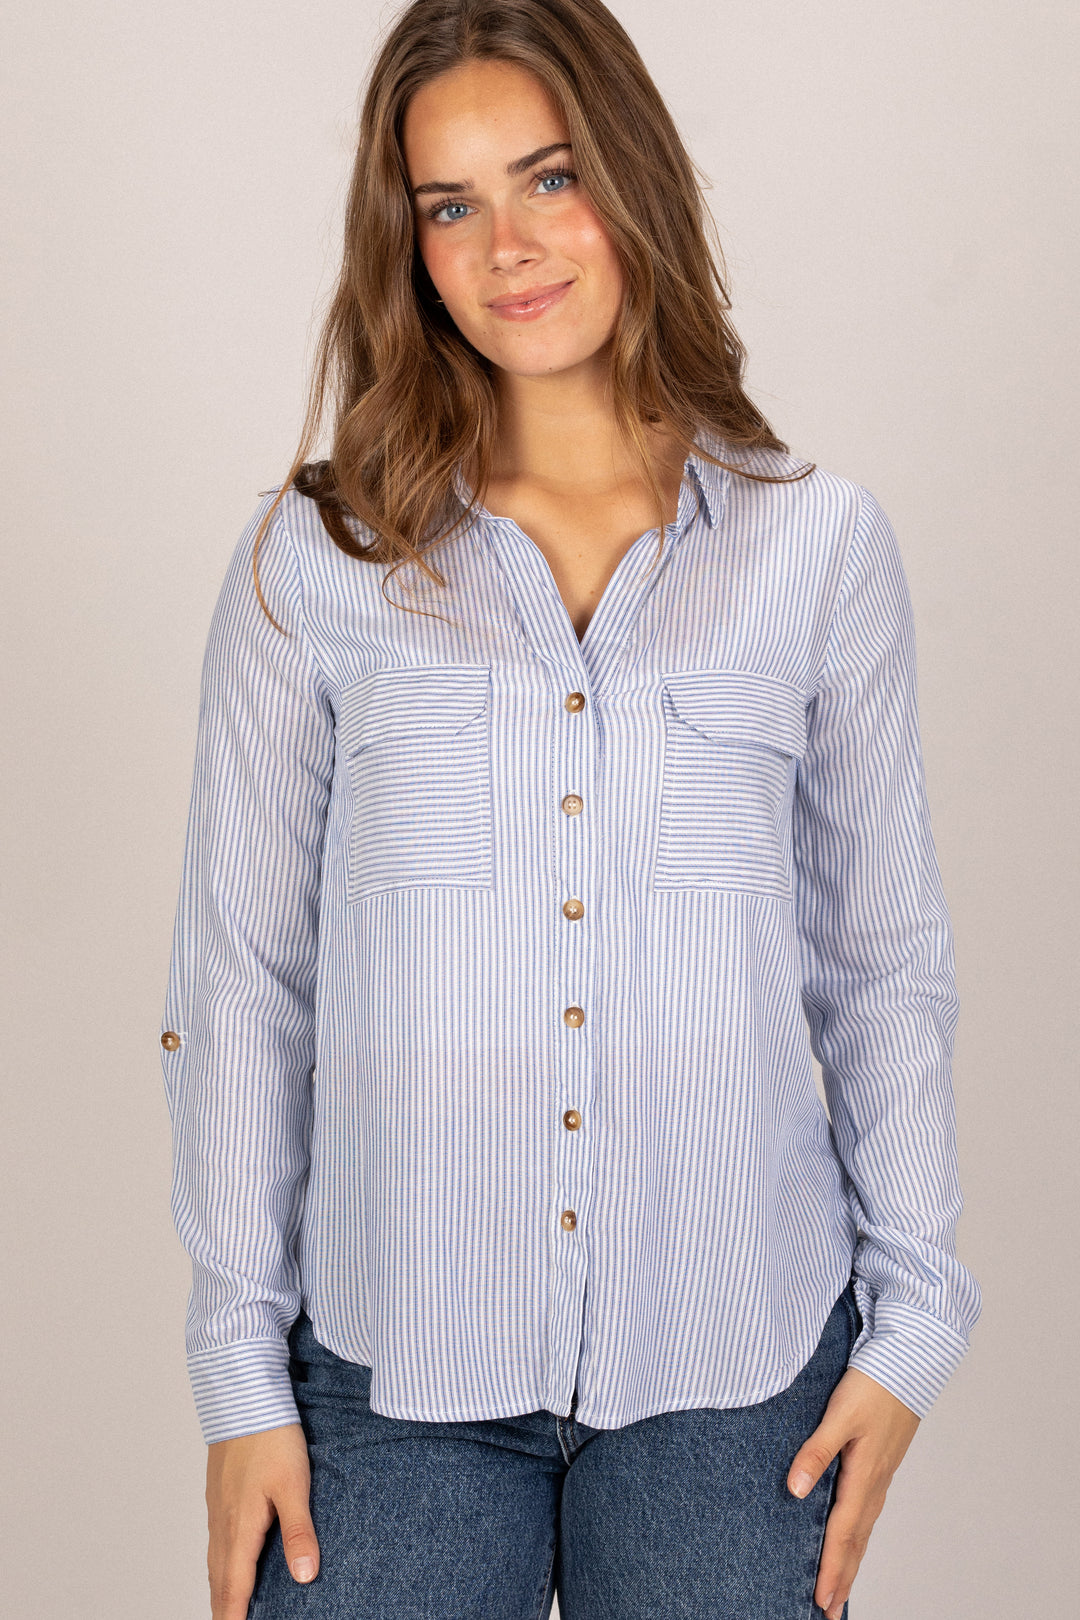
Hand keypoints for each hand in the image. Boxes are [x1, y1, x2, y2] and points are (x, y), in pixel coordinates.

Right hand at [206, 1421, 319, 1618]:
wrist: (244, 1397)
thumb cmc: (271, 1437)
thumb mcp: (294, 1485)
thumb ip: (299, 1532)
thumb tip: (304, 1577)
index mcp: (240, 1527)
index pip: (235, 1587)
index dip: (234, 1617)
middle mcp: (223, 1523)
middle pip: (219, 1580)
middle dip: (223, 1609)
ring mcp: (217, 1507)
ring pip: (215, 1560)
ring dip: (220, 1588)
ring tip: (227, 1608)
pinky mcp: (218, 1493)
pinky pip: (215, 1540)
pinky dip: (219, 1563)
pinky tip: (228, 1560)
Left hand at [787, 1367, 920, 1618]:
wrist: (910, 1361)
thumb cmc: (873, 1384)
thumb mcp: (839, 1414)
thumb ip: (816, 1450)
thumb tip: (796, 1490)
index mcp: (864, 1476)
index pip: (842, 1535)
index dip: (830, 1570)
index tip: (821, 1603)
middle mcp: (875, 1484)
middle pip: (856, 1543)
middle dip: (842, 1579)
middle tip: (830, 1614)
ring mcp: (881, 1476)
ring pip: (863, 1530)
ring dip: (851, 1562)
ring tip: (839, 1589)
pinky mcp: (881, 1464)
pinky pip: (868, 1513)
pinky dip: (858, 1537)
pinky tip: (852, 1540)